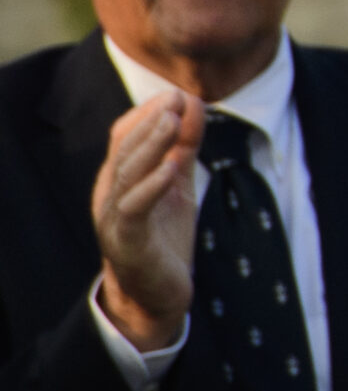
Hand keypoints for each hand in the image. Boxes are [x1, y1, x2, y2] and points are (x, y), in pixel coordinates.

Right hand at [92, 92, 204, 350]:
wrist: (154, 296)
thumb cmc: (163, 238)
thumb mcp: (178, 186)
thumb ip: (184, 149)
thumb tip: (194, 105)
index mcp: (120, 178)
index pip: (126, 134)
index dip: (149, 112)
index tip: (179, 94)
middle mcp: (110, 193)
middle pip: (125, 148)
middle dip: (151, 121)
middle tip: (177, 97)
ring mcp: (115, 216)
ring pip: (127, 173)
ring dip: (151, 144)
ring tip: (172, 120)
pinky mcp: (127, 240)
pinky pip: (135, 207)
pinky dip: (152, 185)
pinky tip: (171, 167)